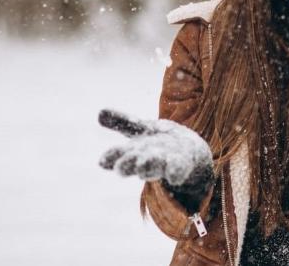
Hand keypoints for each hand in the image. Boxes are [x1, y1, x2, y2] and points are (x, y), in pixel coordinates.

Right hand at [98, 109, 213, 186]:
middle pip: (134, 164)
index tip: (103, 161)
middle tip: (123, 165)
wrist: (190, 153)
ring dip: (148, 166)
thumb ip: (123, 122)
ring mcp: (164, 164)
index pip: (118, 155)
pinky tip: (174, 177)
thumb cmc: (160, 142)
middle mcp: (147, 161)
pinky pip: (177, 170)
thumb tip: (99, 112)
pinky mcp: (181, 165)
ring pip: (154, 167)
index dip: (111, 158)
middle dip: (129, 163)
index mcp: (134, 151)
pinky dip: (175, 173)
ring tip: (143, 165)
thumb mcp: (142, 128)